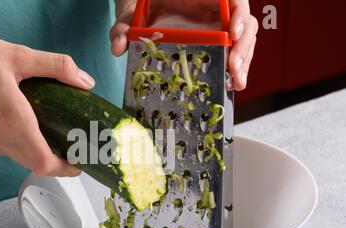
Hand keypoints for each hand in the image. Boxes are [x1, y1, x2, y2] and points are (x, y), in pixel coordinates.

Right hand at [0, 12, 95, 176]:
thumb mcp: (17, 55)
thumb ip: (57, 67)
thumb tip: (83, 80)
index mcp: (10, 119)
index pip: (43, 162)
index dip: (63, 169)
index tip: (75, 164)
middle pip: (28, 161)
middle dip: (48, 157)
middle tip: (62, 146)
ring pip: (9, 153)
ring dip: (25, 145)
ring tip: (34, 125)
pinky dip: (4, 138)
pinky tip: (4, 118)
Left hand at [110, 0, 257, 90]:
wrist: (143, 17)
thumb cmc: (142, 12)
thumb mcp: (129, 18)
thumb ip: (122, 28)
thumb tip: (117, 47)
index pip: (233, 0)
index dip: (239, 14)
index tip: (233, 33)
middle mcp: (216, 12)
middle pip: (245, 24)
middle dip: (244, 47)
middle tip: (234, 69)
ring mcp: (219, 28)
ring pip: (245, 40)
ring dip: (244, 62)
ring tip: (236, 82)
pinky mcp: (218, 44)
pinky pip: (234, 53)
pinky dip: (236, 68)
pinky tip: (233, 84)